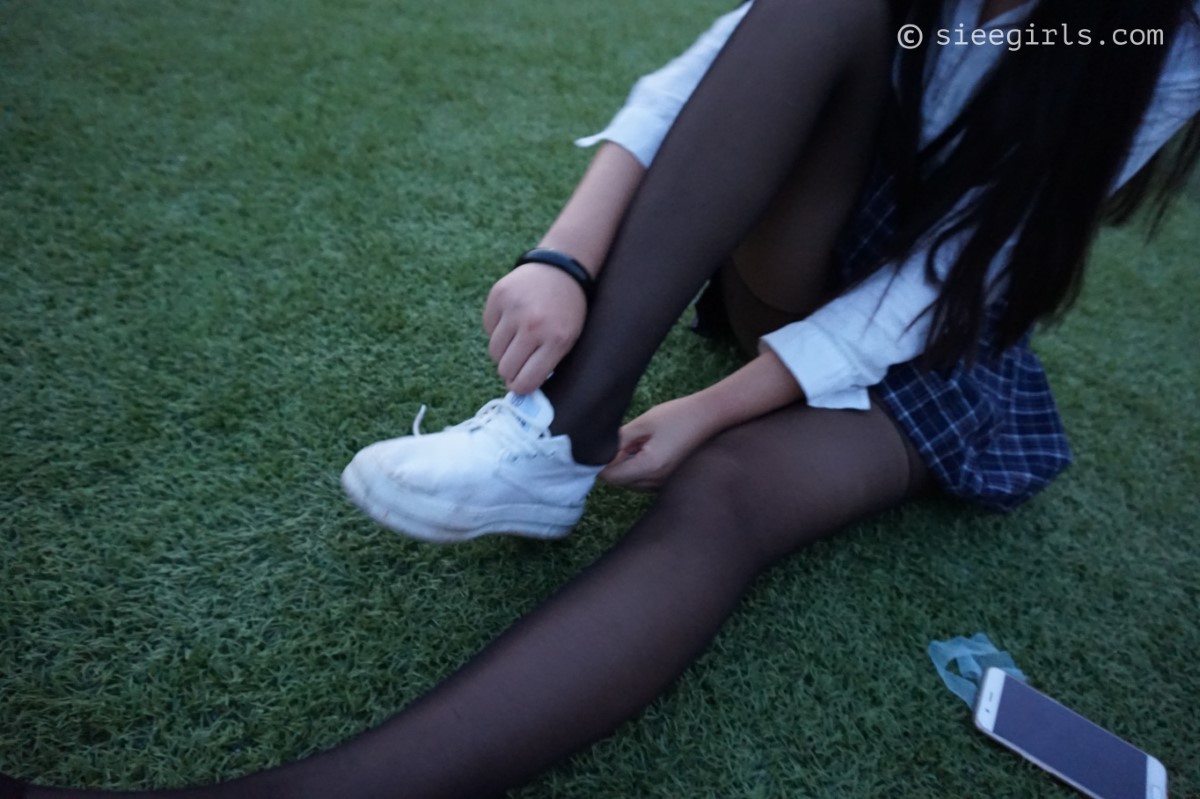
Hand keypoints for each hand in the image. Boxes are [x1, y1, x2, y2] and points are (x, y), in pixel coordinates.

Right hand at [483, 263, 586, 393]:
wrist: (560, 269)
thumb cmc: (566, 311)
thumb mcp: (569, 339)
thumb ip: (547, 363)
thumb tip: (518, 388)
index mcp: (556, 340)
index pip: (525, 381)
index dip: (520, 387)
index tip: (520, 384)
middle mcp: (533, 325)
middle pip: (505, 369)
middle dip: (510, 371)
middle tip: (518, 362)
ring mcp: (513, 309)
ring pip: (494, 351)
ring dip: (503, 351)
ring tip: (516, 340)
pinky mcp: (498, 296)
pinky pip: (488, 329)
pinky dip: (496, 330)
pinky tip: (510, 321)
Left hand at [599, 396, 718, 490]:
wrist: (710, 416)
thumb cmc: (678, 416)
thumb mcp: (642, 423)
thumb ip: (617, 440)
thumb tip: (597, 451)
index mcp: (649, 468)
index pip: (610, 477)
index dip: (602, 462)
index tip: (607, 444)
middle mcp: (657, 482)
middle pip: (620, 482)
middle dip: (615, 463)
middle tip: (628, 439)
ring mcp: (665, 484)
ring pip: (631, 481)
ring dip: (627, 465)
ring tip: (641, 442)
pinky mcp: (669, 481)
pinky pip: (644, 480)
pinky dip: (640, 467)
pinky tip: (649, 448)